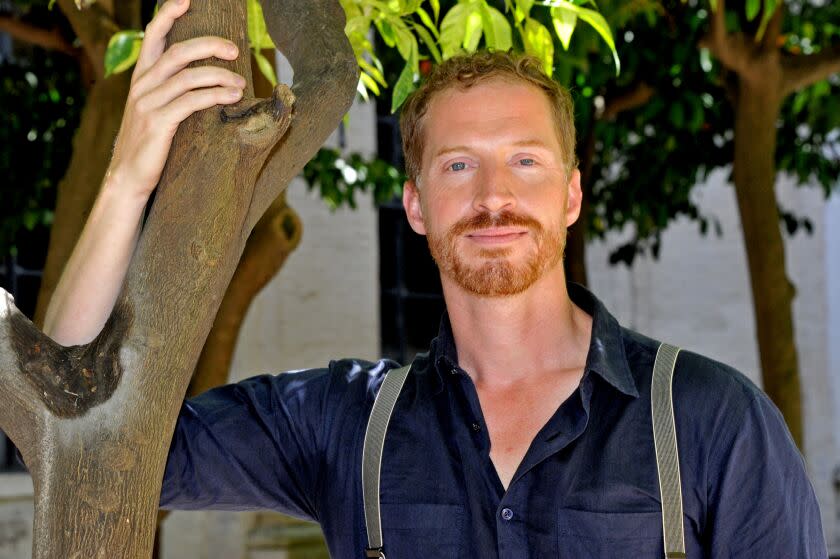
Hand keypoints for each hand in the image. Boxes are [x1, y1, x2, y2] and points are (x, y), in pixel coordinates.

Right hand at [107, 0, 245, 198]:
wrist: (128, 178)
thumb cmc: (150, 144)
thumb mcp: (157, 110)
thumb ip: (172, 91)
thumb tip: (206, 79)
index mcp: (141, 77)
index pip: (153, 36)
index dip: (168, 14)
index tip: (186, 0)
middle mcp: (142, 85)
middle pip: (178, 51)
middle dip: (209, 45)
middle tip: (236, 49)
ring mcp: (148, 103)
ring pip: (188, 76)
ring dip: (220, 76)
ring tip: (241, 83)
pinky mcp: (157, 123)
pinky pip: (190, 102)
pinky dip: (214, 96)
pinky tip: (232, 98)